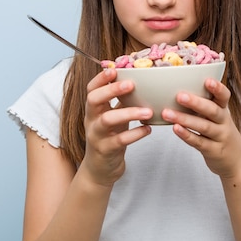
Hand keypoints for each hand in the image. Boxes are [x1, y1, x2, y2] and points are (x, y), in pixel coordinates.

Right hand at [82, 68, 152, 186]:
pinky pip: (119, 140)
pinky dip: (135, 134)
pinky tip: (148, 129)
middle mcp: (91, 120)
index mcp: (93, 110)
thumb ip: (120, 102)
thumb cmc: (109, 138)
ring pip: (107, 120)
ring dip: (129, 113)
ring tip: (148, 111)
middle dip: (111, 90)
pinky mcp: (105, 150)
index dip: (100, 78)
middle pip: (94, 100)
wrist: (100, 170)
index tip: (114, 69)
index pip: (91, 89)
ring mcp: (96, 136)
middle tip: (131, 84)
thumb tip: (140, 81)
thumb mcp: (112, 117)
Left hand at [162, 79, 240, 178]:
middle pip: (212, 110)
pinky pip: (199, 142)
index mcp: (224, 110)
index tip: (207, 80)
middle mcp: (224, 122)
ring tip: (167, 113)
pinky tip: (175, 129)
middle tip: (179, 95)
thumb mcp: (218, 118)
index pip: (224, 96)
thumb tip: (180, 87)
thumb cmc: (221, 134)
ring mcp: (220, 137)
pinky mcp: (213, 151)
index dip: (217, 88)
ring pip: (203, 126)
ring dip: (185, 119)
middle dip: (196, 102)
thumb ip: (205, 104)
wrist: (237, 162)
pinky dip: (187, 135)